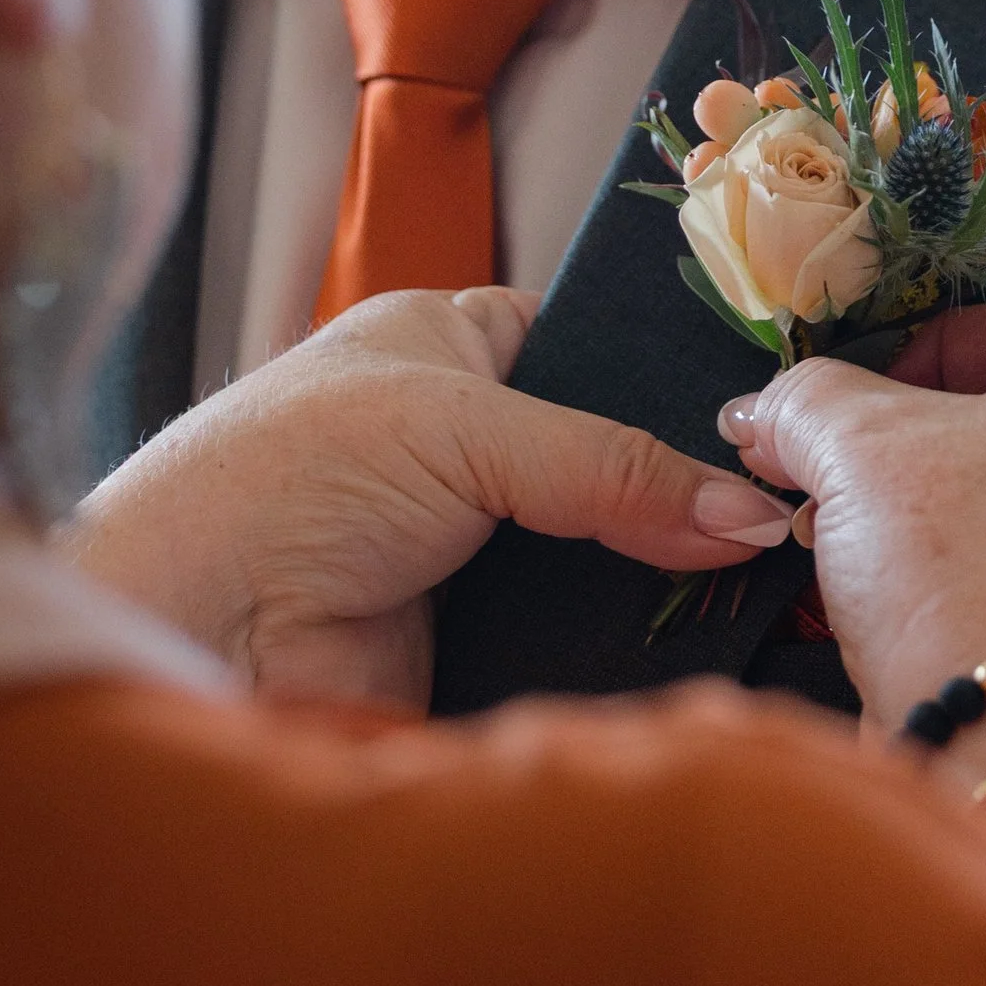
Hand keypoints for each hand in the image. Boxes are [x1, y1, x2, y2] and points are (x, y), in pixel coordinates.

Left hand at [61, 288, 792, 709]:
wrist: (194, 625)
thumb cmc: (294, 474)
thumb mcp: (469, 430)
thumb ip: (614, 469)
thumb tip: (751, 517)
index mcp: (445, 343)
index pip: (585, 341)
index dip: (662, 374)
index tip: (762, 411)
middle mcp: (460, 439)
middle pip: (606, 456)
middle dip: (678, 486)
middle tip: (790, 503)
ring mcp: (469, 545)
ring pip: (599, 552)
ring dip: (659, 572)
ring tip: (773, 576)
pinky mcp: (472, 642)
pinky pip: (573, 636)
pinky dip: (621, 644)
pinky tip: (706, 642)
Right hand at [721, 293, 985, 779]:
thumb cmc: (963, 565)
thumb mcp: (861, 448)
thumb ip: (810, 402)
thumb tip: (766, 409)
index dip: (932, 342)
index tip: (862, 390)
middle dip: (925, 434)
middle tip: (844, 462)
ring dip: (943, 507)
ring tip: (856, 535)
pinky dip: (982, 574)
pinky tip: (903, 600)